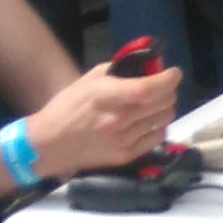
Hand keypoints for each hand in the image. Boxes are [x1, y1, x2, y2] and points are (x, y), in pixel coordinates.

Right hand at [27, 60, 182, 176]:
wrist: (48, 145)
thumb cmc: (66, 108)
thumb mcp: (88, 80)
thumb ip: (117, 71)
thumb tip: (144, 66)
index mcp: (106, 96)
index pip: (148, 88)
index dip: (168, 79)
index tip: (174, 73)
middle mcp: (118, 119)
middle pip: (162, 103)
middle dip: (169, 91)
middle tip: (164, 87)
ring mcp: (123, 140)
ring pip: (163, 120)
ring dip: (165, 108)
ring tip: (156, 104)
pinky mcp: (125, 156)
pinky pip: (156, 138)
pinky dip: (158, 127)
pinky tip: (148, 122)